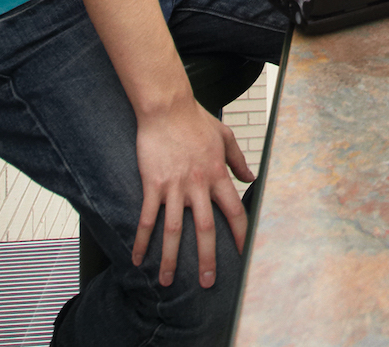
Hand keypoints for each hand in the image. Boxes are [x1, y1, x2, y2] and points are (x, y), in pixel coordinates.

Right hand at [131, 94, 254, 288]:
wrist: (167, 107)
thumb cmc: (196, 120)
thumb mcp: (225, 136)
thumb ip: (238, 160)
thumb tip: (251, 179)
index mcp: (217, 174)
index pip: (234, 211)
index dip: (240, 234)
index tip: (243, 254)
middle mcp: (198, 184)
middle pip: (205, 229)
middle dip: (206, 259)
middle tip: (206, 282)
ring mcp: (174, 186)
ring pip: (174, 230)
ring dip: (170, 259)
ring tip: (167, 282)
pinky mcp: (153, 184)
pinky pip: (146, 218)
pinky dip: (141, 241)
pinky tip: (137, 259)